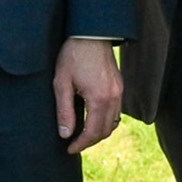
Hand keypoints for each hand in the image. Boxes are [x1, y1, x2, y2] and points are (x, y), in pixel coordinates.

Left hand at [53, 37, 122, 153]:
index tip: (69, 149)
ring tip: (82, 134)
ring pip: (114, 122)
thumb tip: (65, 134)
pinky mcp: (120, 86)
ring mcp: (120, 91)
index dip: (81, 144)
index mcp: (99, 99)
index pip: (93, 132)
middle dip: (90, 141)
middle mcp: (114, 98)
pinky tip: (92, 118)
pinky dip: (106, 120)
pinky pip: (116, 111)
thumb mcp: (62, 83)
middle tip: (74, 144)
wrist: (91, 33)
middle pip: (106, 131)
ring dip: (99, 132)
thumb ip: (64, 110)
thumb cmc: (73, 55)